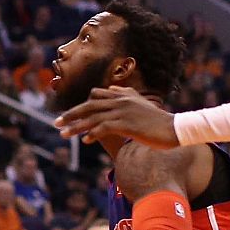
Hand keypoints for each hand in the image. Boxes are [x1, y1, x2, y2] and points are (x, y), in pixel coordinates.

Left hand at [55, 86, 178, 146]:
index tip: (69, 115)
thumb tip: (111, 89)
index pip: (94, 96)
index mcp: (121, 95)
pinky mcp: (126, 124)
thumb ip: (125, 94)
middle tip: (56, 123)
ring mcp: (122, 112)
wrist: (174, 128)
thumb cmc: (157, 119)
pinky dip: (92, 133)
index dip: (81, 106)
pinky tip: (85, 140)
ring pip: (92, 118)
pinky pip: (103, 128)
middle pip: (88, 106)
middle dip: (70, 114)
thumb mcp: (140, 102)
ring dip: (76, 127)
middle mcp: (119, 101)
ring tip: (63, 134)